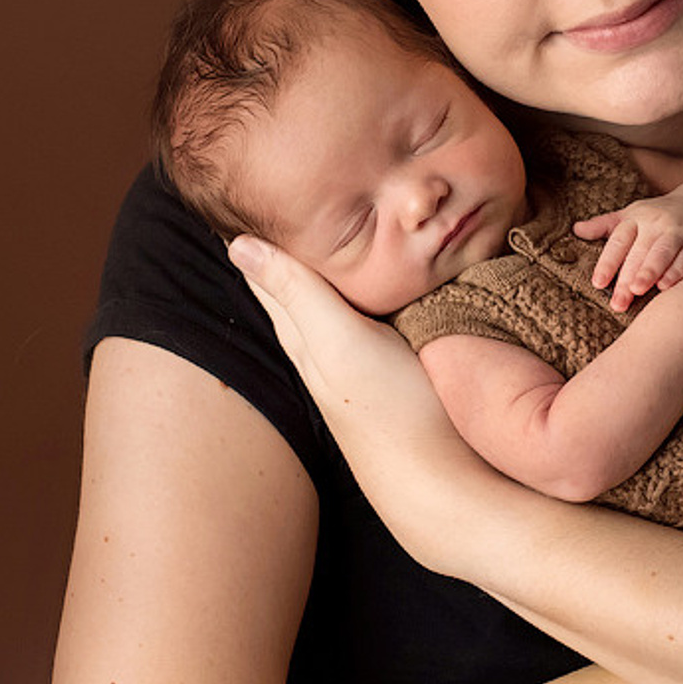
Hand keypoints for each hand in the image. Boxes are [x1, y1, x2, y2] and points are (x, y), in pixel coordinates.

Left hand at [227, 235, 514, 567]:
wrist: (445, 484)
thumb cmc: (392, 410)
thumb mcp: (339, 342)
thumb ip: (296, 293)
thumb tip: (237, 244)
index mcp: (307, 339)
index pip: (273, 278)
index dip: (264, 240)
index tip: (257, 200)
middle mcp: (329, 353)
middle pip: (300, 291)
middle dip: (290, 251)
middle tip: (286, 206)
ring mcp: (365, 367)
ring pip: (337, 307)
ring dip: (332, 273)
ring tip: (334, 233)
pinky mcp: (400, 373)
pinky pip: (373, 321)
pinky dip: (370, 295)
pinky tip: (386, 287)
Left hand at [574, 189, 682, 310]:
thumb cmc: (662, 213)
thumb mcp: (632, 214)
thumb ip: (605, 225)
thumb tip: (575, 230)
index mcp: (636, 218)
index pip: (618, 240)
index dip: (608, 261)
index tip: (598, 283)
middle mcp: (656, 222)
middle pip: (639, 251)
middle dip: (627, 277)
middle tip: (617, 302)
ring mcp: (680, 229)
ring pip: (662, 252)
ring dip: (650, 270)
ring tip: (637, 290)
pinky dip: (678, 270)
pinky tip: (667, 286)